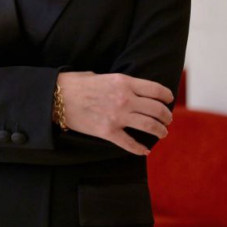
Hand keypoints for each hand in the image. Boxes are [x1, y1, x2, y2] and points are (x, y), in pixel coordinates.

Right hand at [57, 72, 173, 155]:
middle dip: (166, 116)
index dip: (166, 96)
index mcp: (124, 82)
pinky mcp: (108, 132)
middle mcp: (125, 99)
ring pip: (149, 126)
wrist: (57, 97)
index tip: (169, 100)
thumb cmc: (76, 84)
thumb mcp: (102, 76)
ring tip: (162, 133)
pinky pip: (130, 143)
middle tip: (167, 120)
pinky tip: (145, 150)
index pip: (155, 90)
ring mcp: (117, 117)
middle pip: (157, 109)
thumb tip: (128, 90)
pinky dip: (140, 149)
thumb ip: (119, 83)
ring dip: (160, 131)